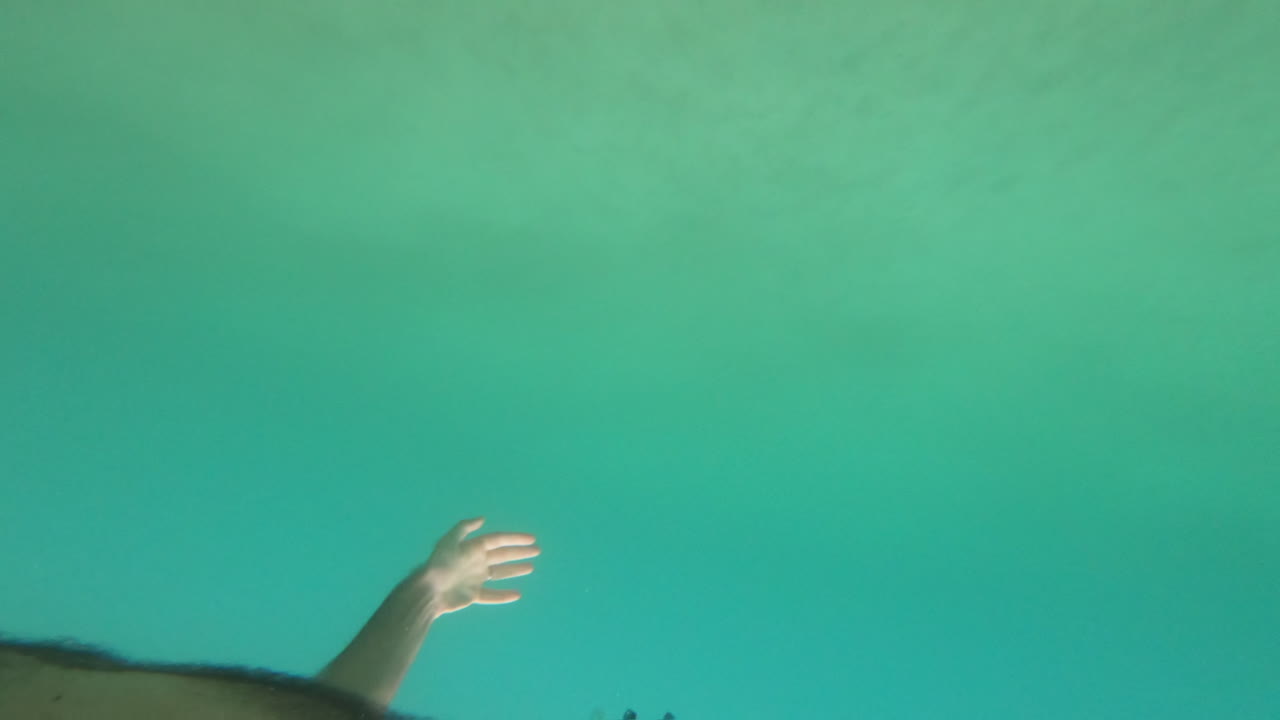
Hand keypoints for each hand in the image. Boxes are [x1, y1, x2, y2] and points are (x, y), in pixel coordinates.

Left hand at [414, 516, 539, 616]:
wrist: (429, 590)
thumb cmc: (440, 564)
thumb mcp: (449, 540)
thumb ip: (465, 528)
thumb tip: (482, 519)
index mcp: (473, 547)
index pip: (498, 540)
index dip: (515, 539)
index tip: (532, 539)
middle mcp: (477, 561)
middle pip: (502, 555)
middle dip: (519, 553)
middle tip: (537, 551)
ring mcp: (476, 578)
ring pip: (500, 573)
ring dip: (515, 570)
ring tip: (531, 568)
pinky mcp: (473, 594)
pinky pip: (492, 595)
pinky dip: (504, 596)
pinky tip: (517, 595)